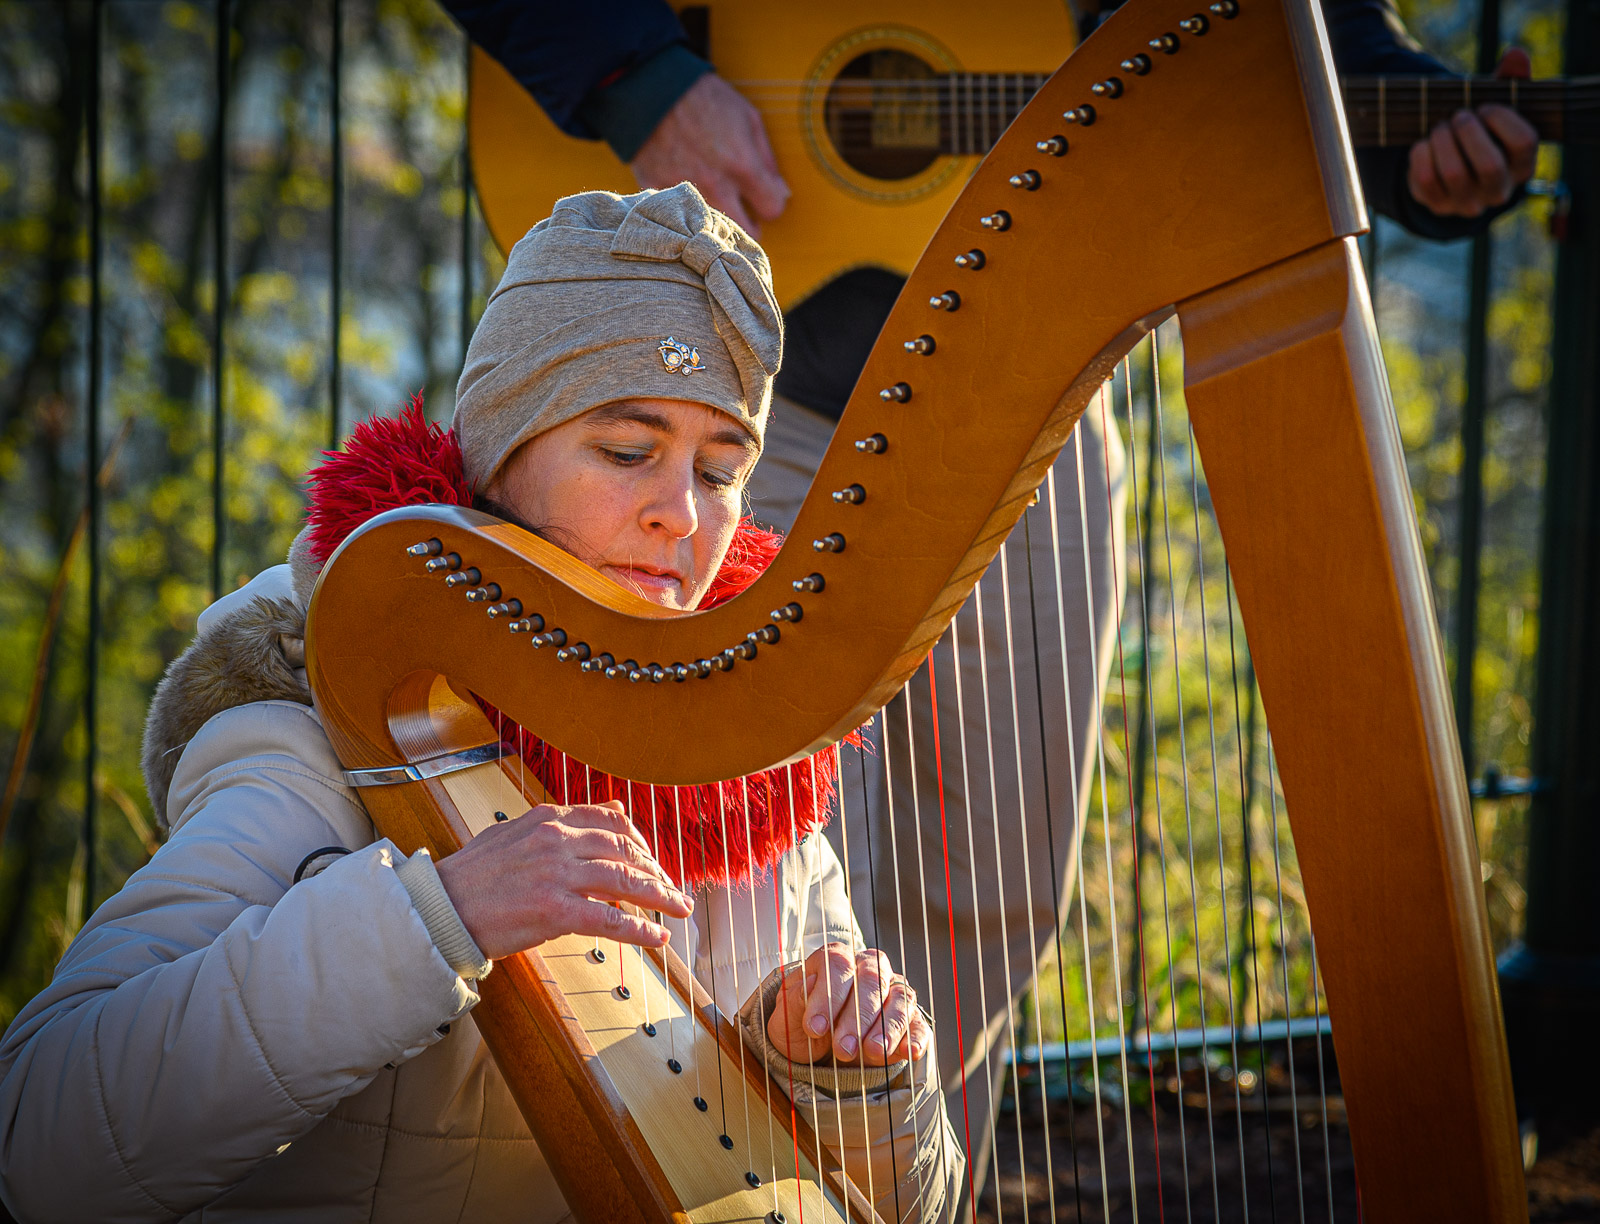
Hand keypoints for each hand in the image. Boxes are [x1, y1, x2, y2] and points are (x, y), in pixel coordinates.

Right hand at [435, 799, 692, 960]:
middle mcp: (557, 840)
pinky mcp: (553, 910)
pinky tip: (655, 938)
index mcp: (549, 819)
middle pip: (625, 851)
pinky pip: (609, 919)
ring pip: (625, 882)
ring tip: (678, 910)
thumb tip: (612, 809)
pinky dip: (638, 930)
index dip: (640, 843)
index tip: (652, 862)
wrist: (438, 908)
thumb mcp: (515, 831)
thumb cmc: (473, 876)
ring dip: (659, 898)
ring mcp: (557, 874)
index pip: (612, 821)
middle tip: (672, 891)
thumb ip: (563, 821)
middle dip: (655, 872)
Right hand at [630, 73, 788, 236]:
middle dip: (750, 225)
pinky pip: (679, 218)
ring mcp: (686, 192)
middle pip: (746, 233)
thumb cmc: (704, 98)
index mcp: (742, 164)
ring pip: (713, 231)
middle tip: (743, 212)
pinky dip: (685, 213)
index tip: (762, 196)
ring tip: (715, 205)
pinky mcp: (659, 193)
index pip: (772, 209)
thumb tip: (781, 192)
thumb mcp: (747, 117)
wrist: (651, 88)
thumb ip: (767, 159)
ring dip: (719, 222)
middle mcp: (716, 184)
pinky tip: (687, 198)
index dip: (771, 202)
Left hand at [765, 943, 929, 1066]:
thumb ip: (794, 1002)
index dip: (827, 996)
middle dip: (857, 1016)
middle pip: (871, 980)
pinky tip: (909, 1052)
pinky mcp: (910, 1018)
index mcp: (837, 959)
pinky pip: (918, 1023)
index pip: (837, 965)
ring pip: (899, 999)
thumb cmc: (803, 1026)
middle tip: (842, 1048)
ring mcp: (893, 991)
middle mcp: (869, 967)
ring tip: (873, 1052)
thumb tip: (809, 985)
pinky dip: (915, 1037)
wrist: (820, 1048)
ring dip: (887, 1027)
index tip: (815, 1028)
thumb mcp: (788, 1018)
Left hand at [1406, 48, 1537, 218]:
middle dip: (1468, 132)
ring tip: (1440, 127)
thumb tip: (1516, 55)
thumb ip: (1510, 81)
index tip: (1485, 106)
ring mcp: (1467, 202)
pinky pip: (1425, 181)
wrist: (1450, 167)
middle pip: (1489, 165)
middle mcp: (1499, 190)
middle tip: (1458, 116)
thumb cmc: (1482, 130)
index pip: (1524, 142)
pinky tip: (1424, 144)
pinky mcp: (1437, 205)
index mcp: (1523, 165)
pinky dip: (1421, 155)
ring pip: (1454, 174)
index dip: (1502, 119)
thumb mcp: (1498, 106)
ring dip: (1442, 140)